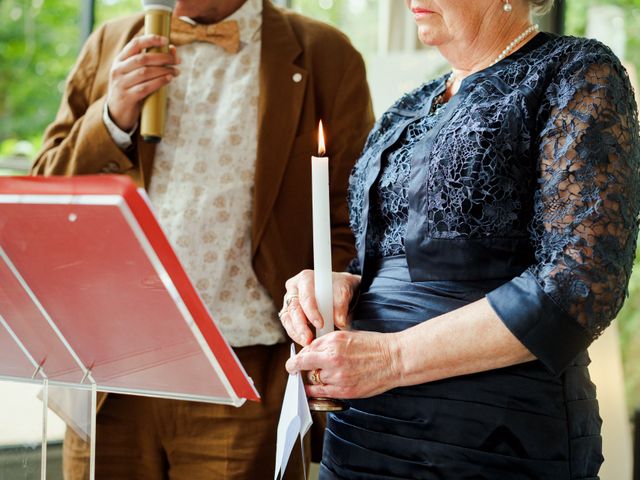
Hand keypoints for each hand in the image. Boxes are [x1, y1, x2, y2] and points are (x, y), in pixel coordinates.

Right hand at [107, 35, 179, 130]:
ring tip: (176, 71)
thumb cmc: (131, 89)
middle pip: (143, 59)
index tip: (165, 40)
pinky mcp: (127, 98)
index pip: (135, 44)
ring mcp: (121, 84)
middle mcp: (118, 70)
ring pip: (145, 73)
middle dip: (163, 58)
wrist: (117, 113)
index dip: (150, 40)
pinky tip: (169, 79)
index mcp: (120, 60)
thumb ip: (151, 62)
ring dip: (164, 71)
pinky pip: (145, 87)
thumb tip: (173, 49)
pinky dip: (159, 82)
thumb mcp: (135, 73)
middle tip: (177, 60)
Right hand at [279, 270, 360, 345]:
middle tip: (309, 340)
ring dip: (296, 333)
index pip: (305, 297)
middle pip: (293, 308)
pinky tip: (304, 342)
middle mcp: (294, 289)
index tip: (320, 324)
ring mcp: (289, 301)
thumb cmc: (339, 288)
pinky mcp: (289, 313)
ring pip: (287, 318)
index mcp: (305, 278)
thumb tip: (340, 321)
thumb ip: (341, 305)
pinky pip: (288, 325)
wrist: (338, 292)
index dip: (311, 311)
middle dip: (300, 326)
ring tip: (307, 343)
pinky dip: (295, 334)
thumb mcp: (344, 292)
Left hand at [285, 330, 402, 398]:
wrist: (394, 359)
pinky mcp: (344, 391)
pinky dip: (315, 392)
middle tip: (300, 371)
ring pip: (312, 382)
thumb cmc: (372, 345)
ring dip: (311, 380)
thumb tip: (309, 351)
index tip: (292, 364)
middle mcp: (333, 361)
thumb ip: (325, 344)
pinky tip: (316, 389)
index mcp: (332, 344)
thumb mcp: (346, 335)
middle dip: (301, 370)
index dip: (295, 361)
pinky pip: (321, 394)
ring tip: (316, 377)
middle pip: (305, 369)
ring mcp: (338, 378)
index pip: (304, 354)